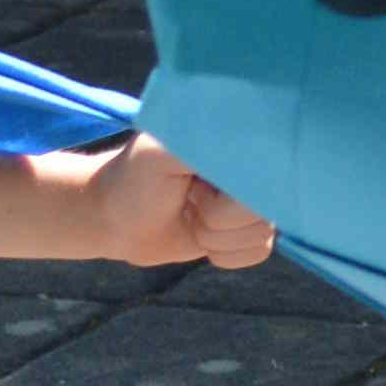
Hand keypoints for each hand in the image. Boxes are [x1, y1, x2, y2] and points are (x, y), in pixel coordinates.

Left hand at [47, 133, 272, 273]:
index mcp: (240, 133)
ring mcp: (256, 195)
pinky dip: (224, 252)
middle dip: (218, 217)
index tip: (195, 185)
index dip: (229, 194)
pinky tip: (200, 232)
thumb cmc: (134, 179)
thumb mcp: (161, 152)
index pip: (269, 170)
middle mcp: (255, 161)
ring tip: (191, 212)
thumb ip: (207, 147)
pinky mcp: (251, 227)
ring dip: (217, 235)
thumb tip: (249, 155)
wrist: (116, 219)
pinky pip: (257, 250)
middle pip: (267, 209)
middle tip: (189, 197)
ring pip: (262, 234)